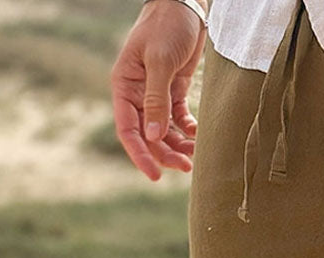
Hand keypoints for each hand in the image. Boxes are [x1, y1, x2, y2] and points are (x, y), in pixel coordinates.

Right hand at [111, 0, 206, 181]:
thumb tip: (154, 136)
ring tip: (195, 157)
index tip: (155, 175)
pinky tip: (199, 138)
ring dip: (179, 147)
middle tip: (187, 167)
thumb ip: (157, 99)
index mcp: (124, 86)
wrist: (185, 4)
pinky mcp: (174, 91)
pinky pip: (179, 120)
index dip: (140, 155)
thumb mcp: (160, 61)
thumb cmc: (166, 25)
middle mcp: (137, 95)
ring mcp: (156, 95)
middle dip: (166, 154)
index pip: (128, 129)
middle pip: (149, 136)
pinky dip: (188, 132)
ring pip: (165, 132)